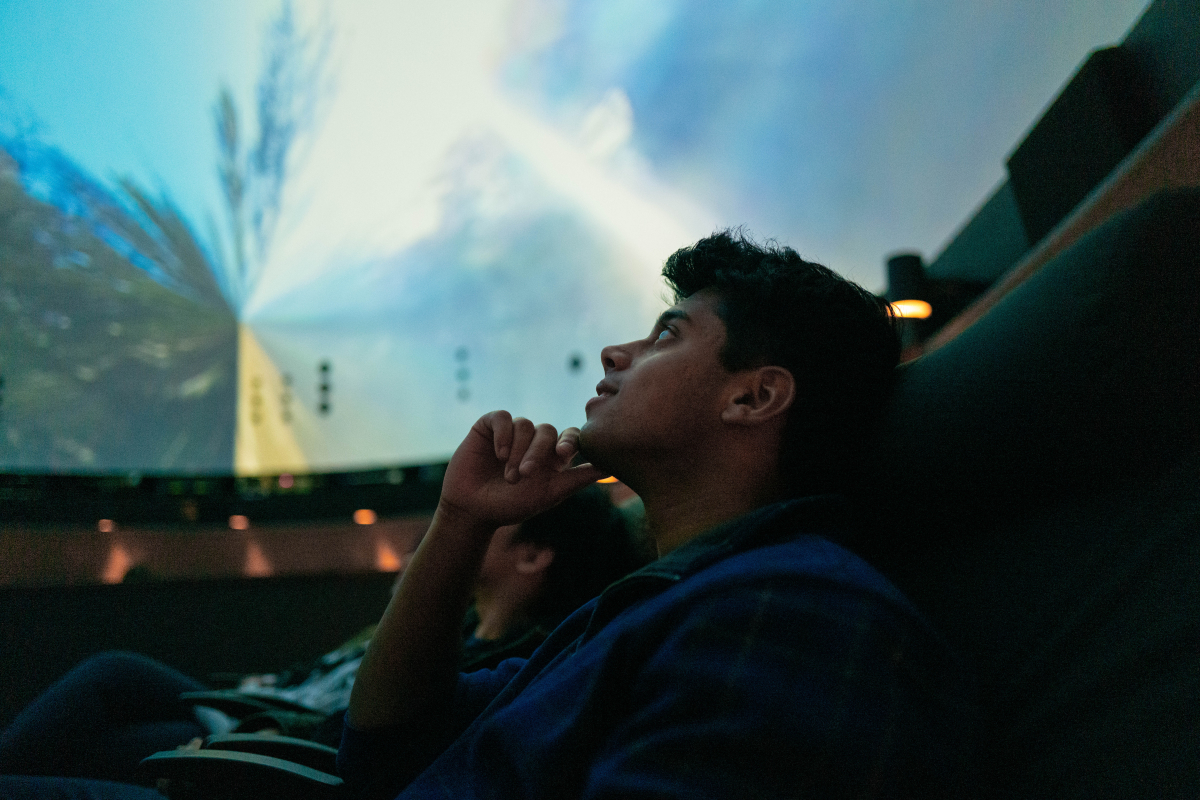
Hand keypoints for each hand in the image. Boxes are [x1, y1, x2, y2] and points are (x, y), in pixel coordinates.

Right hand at [438, 411, 605, 527]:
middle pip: (547, 430)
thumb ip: (578, 479)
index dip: (569, 440)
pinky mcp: (489, 426)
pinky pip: (503, 417)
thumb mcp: (550, 493)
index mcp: (552, 455)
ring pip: (525, 425)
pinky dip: (503, 434)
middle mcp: (534, 440)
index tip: (562, 454)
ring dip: (517, 451)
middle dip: (537, 452)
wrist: (473, 510)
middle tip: (525, 474)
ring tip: (508, 475)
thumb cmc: (512, 505)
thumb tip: (610, 468)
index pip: (570, 436)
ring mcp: (512, 432)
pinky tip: (498, 454)